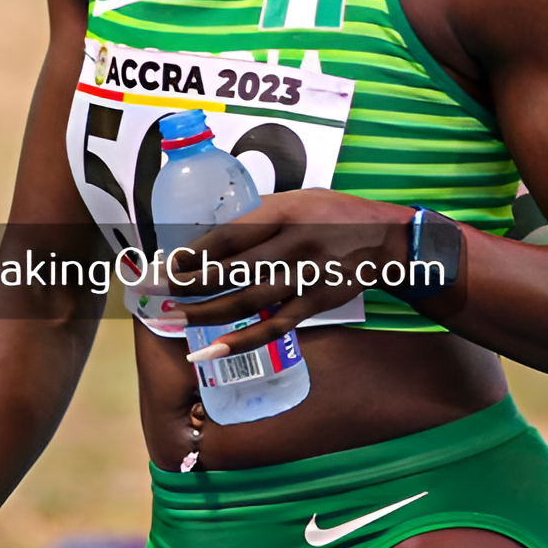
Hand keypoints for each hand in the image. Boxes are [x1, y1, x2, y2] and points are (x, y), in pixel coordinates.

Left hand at [164, 189, 414, 359]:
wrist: (386, 240)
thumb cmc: (336, 214)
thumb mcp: (299, 197)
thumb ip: (261, 212)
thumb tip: (215, 229)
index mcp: (283, 212)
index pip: (228, 235)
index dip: (194, 253)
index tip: (169, 264)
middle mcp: (292, 243)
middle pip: (231, 270)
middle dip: (190, 284)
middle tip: (161, 292)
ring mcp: (304, 276)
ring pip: (246, 300)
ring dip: (207, 312)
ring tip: (176, 316)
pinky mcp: (315, 302)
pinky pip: (273, 326)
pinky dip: (242, 340)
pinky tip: (212, 349)